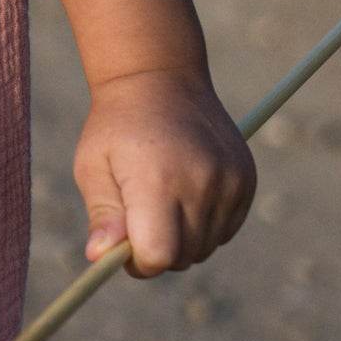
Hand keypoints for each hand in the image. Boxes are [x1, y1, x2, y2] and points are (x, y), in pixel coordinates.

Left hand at [74, 69, 255, 276]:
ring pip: (205, 247)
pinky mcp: (246, 179)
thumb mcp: (93, 166)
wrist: (160, 79)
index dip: (137, 262)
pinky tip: (186, 193)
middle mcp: (200, 182)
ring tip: (162, 199)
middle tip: (138, 220)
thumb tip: (100, 257)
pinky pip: (226, 230)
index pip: (157, 255)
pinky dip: (206, 225)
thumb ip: (103, 216)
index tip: (123, 245)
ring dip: (183, 239)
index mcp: (157, 180)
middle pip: (182, 257)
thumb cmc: (117, 127)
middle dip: (158, 251)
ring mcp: (229, 180)